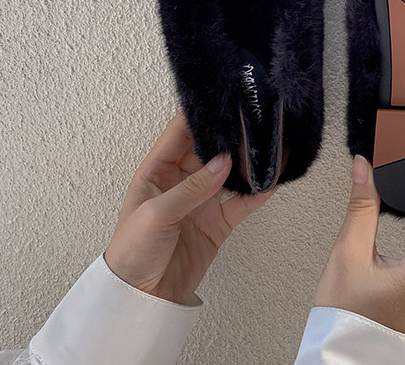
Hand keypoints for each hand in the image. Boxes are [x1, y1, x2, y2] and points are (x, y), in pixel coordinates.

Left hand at [104, 112, 275, 304]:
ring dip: (246, 162)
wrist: (140, 301)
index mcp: (158, 170)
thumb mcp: (156, 215)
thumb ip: (190, 189)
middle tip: (253, 122)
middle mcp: (181, 180)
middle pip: (210, 148)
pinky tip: (272, 181)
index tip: (223, 104)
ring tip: (268, 147)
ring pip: (229, 172)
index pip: (181, 132)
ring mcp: (201, 201)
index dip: (201, 116)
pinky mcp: (217, 222)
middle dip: (230, 135)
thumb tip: (222, 162)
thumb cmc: (132, 252)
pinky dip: (258, 192)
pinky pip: (241, 202)